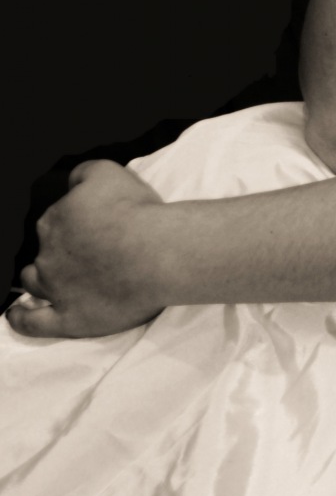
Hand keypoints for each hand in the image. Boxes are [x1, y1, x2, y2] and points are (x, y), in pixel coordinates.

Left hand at [7, 161, 168, 339]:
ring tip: (53, 281)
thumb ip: (82, 174)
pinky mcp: (70, 318)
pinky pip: (34, 323)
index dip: (73, 225)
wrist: (159, 253)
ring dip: (40, 279)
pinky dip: (21, 319)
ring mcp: (55, 289)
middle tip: (89, 254)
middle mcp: (48, 254)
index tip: (93, 228)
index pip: (55, 222)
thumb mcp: (108, 172)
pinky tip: (17, 315)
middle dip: (60, 252)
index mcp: (55, 220)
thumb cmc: (137, 213)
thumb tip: (72, 182)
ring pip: (34, 282)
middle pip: (45, 251)